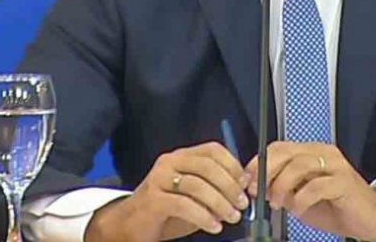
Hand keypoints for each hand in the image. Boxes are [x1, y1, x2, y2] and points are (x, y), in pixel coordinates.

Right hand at [85, 141, 250, 241]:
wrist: (130, 225)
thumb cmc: (166, 210)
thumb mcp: (194, 196)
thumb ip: (214, 189)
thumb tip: (242, 189)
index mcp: (182, 156)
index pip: (213, 150)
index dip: (233, 165)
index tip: (246, 183)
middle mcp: (170, 162)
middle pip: (208, 166)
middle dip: (229, 186)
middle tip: (241, 204)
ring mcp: (159, 179)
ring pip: (198, 185)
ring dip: (220, 203)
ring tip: (231, 217)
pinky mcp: (153, 199)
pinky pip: (184, 205)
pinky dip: (203, 216)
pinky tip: (214, 226)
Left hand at [245, 142, 375, 241]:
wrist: (371, 219)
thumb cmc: (337, 207)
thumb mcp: (303, 196)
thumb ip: (283, 188)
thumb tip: (258, 188)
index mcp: (312, 152)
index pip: (279, 148)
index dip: (260, 162)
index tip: (248, 181)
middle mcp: (323, 153)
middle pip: (286, 152)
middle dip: (267, 173)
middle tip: (260, 192)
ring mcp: (335, 166)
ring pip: (299, 165)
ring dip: (283, 187)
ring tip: (281, 204)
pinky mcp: (344, 183)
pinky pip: (316, 186)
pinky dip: (302, 199)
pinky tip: (300, 209)